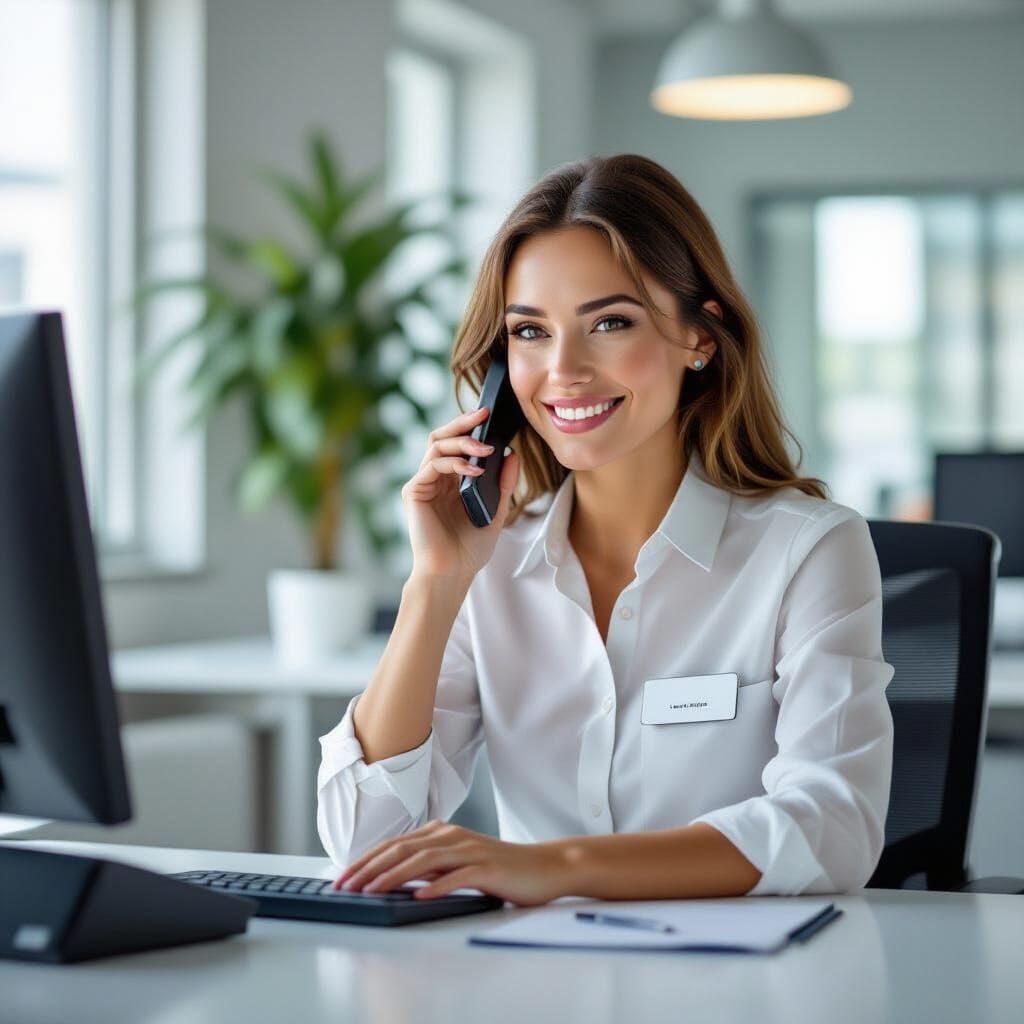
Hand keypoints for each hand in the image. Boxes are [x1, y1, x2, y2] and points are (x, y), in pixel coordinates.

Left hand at [331, 820, 570, 906]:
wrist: (544, 867)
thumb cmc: (500, 869)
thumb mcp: (458, 863)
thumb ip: (431, 865)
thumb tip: (394, 879)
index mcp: (442, 832)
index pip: (395, 844)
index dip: (366, 860)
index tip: (343, 878)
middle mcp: (452, 836)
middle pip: (402, 848)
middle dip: (369, 867)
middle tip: (345, 886)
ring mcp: (470, 850)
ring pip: (424, 859)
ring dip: (393, 876)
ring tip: (371, 891)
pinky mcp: (488, 868)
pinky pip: (458, 876)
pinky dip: (436, 886)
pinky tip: (420, 896)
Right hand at [402, 406, 519, 581]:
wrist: (452, 574)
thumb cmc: (469, 550)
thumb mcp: (495, 512)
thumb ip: (502, 484)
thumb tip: (512, 454)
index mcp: (450, 482)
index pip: (455, 444)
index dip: (469, 427)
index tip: (490, 415)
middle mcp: (433, 479)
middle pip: (442, 436)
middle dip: (462, 422)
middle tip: (484, 413)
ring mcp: (422, 484)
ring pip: (436, 445)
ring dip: (463, 441)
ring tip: (486, 449)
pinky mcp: (414, 492)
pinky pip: (433, 465)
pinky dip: (455, 463)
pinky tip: (474, 470)